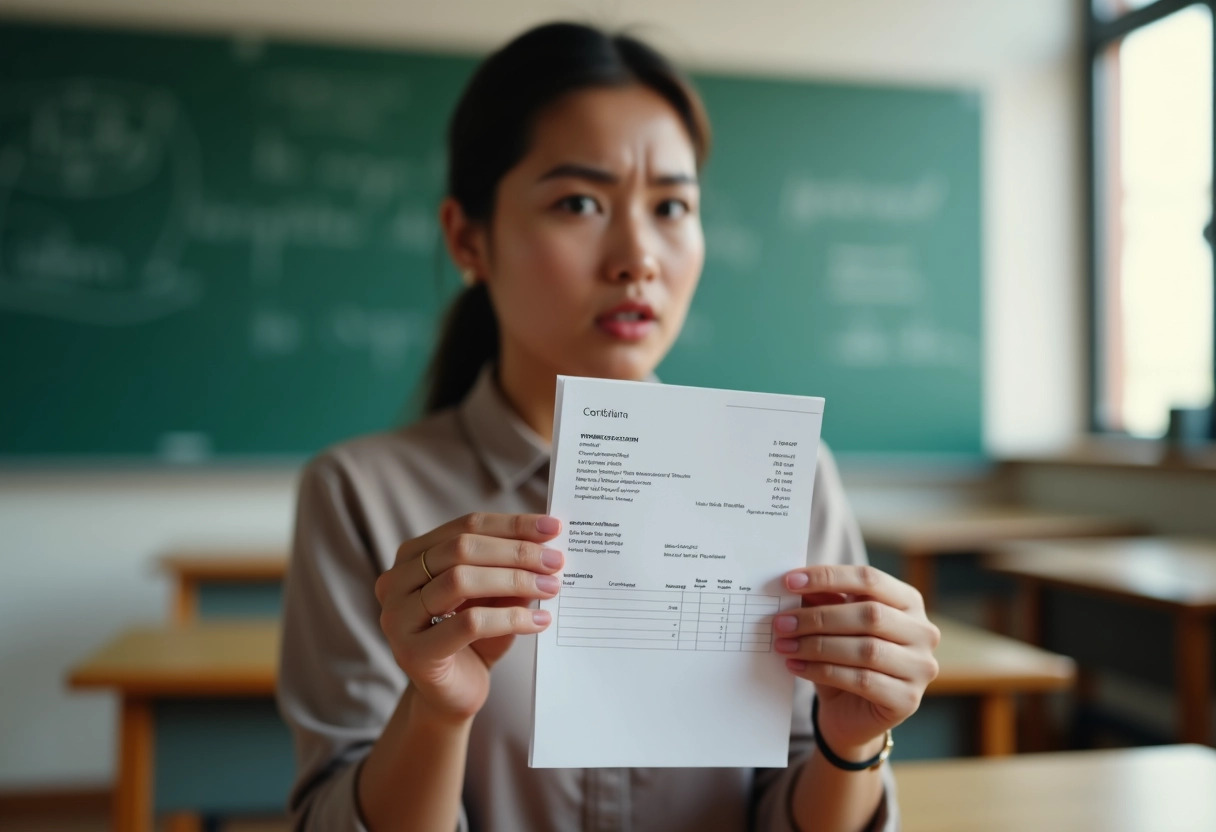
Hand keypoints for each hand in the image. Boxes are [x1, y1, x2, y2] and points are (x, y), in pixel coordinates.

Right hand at [374, 512, 563, 722]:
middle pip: (461, 548)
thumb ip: (510, 569)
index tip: (553, 527)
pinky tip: (538, 621)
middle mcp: (395, 581)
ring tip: (550, 588)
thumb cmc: (474, 639)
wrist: (452, 694)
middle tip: (555, 560)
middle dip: (515, 551)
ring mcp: (398, 617)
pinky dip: (510, 618)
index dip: (512, 525)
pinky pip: (468, 623)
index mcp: (412, 556)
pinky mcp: (413, 652)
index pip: (466, 526)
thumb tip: (546, 543)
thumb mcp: (495, 596)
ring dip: (514, 580)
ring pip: (460, 580)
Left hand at [774, 565, 939, 754]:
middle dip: (818, 617)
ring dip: (817, 646)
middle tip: (781, 622)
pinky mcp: (907, 699)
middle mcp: (923, 632)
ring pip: (866, 649)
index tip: (790, 581)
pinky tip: (797, 666)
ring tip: (784, 645)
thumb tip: (798, 585)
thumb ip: (824, 602)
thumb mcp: (832, 626)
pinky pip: (862, 680)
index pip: (870, 579)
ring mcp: (920, 667)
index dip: (828, 577)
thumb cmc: (845, 660)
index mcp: (908, 602)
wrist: (853, 714)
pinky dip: (823, 671)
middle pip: (869, 614)